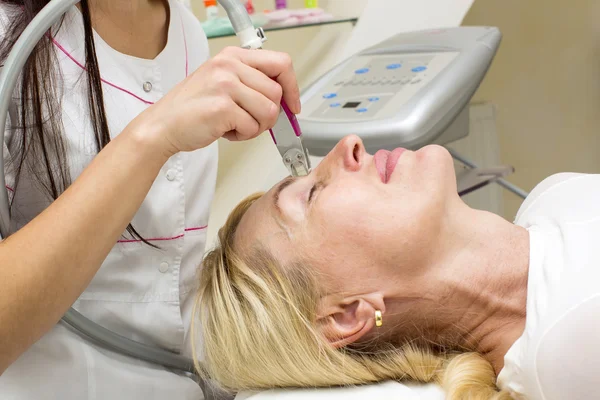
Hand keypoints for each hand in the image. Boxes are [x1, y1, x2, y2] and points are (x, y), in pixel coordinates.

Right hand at [135, 46, 300, 155]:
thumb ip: (251, 82)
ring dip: (256, 127)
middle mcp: (229, 66)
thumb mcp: (222, 82)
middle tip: (250, 122)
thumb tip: (284, 97)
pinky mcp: (222, 108)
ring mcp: (225, 85)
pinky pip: (253, 127)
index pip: (281, 63)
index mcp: (233, 56)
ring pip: (269, 112)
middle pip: (277, 93)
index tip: (292, 105)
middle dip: (269, 115)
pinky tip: (225, 130)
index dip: (292, 87)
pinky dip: (242, 135)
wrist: (163, 125)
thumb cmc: (192, 108)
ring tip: (235, 125)